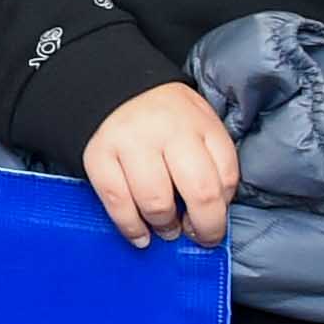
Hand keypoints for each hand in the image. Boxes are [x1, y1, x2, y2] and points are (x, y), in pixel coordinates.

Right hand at [78, 82, 241, 248]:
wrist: (114, 88)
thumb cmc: (167, 120)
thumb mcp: (201, 127)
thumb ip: (212, 164)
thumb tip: (211, 214)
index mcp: (200, 124)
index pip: (225, 177)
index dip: (223, 210)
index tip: (214, 224)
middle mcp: (167, 131)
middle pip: (200, 192)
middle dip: (204, 226)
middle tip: (197, 235)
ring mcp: (130, 142)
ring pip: (156, 202)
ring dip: (165, 226)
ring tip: (166, 228)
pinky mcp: (98, 155)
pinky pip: (117, 202)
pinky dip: (130, 226)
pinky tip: (140, 235)